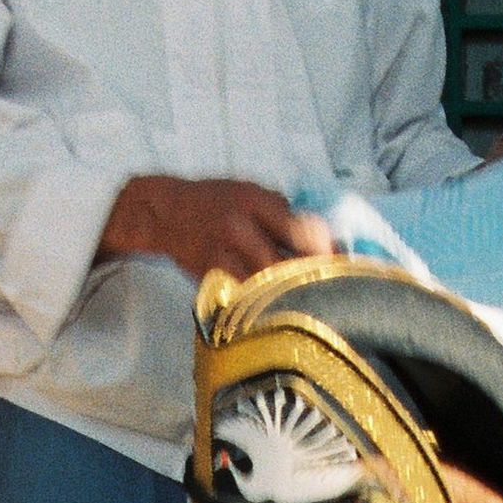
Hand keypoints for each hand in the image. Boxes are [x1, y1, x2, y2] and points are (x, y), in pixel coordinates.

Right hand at [101, 174, 334, 284]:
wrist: (164, 212)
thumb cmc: (215, 201)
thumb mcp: (251, 192)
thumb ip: (283, 214)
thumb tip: (326, 241)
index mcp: (255, 200)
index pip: (303, 231)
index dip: (326, 254)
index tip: (338, 268)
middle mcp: (238, 226)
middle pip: (287, 264)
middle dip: (309, 280)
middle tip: (328, 294)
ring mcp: (221, 253)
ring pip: (266, 286)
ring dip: (287, 296)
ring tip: (305, 305)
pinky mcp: (209, 277)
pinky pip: (243, 297)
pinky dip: (260, 305)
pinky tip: (273, 310)